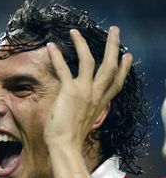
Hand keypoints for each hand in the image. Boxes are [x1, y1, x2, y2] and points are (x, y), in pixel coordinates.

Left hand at [44, 27, 131, 150]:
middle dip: (113, 47)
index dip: (123, 69)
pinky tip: (51, 46)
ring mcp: (84, 92)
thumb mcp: (84, 123)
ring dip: (83, 44)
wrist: (65, 147)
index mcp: (100, 103)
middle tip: (115, 31)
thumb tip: (80, 110)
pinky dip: (57, 56)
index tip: (127, 57)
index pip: (116, 83)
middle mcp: (96, 95)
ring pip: (90, 61)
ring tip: (76, 31)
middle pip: (110, 66)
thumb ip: (85, 112)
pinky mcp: (70, 92)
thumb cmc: (70, 139)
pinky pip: (64, 69)